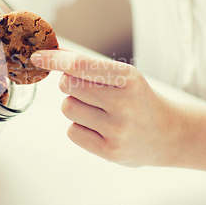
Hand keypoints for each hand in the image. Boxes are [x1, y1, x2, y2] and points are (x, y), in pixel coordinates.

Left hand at [30, 50, 182, 167]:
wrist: (168, 134)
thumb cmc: (138, 99)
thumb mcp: (123, 76)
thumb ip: (88, 65)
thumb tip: (54, 52)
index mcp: (128, 79)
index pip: (80, 65)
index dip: (55, 60)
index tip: (37, 57)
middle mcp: (124, 104)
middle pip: (68, 86)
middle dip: (70, 85)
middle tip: (89, 91)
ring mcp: (117, 130)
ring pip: (67, 108)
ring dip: (75, 106)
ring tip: (98, 111)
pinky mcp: (110, 151)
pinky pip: (72, 131)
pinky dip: (79, 127)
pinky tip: (99, 128)